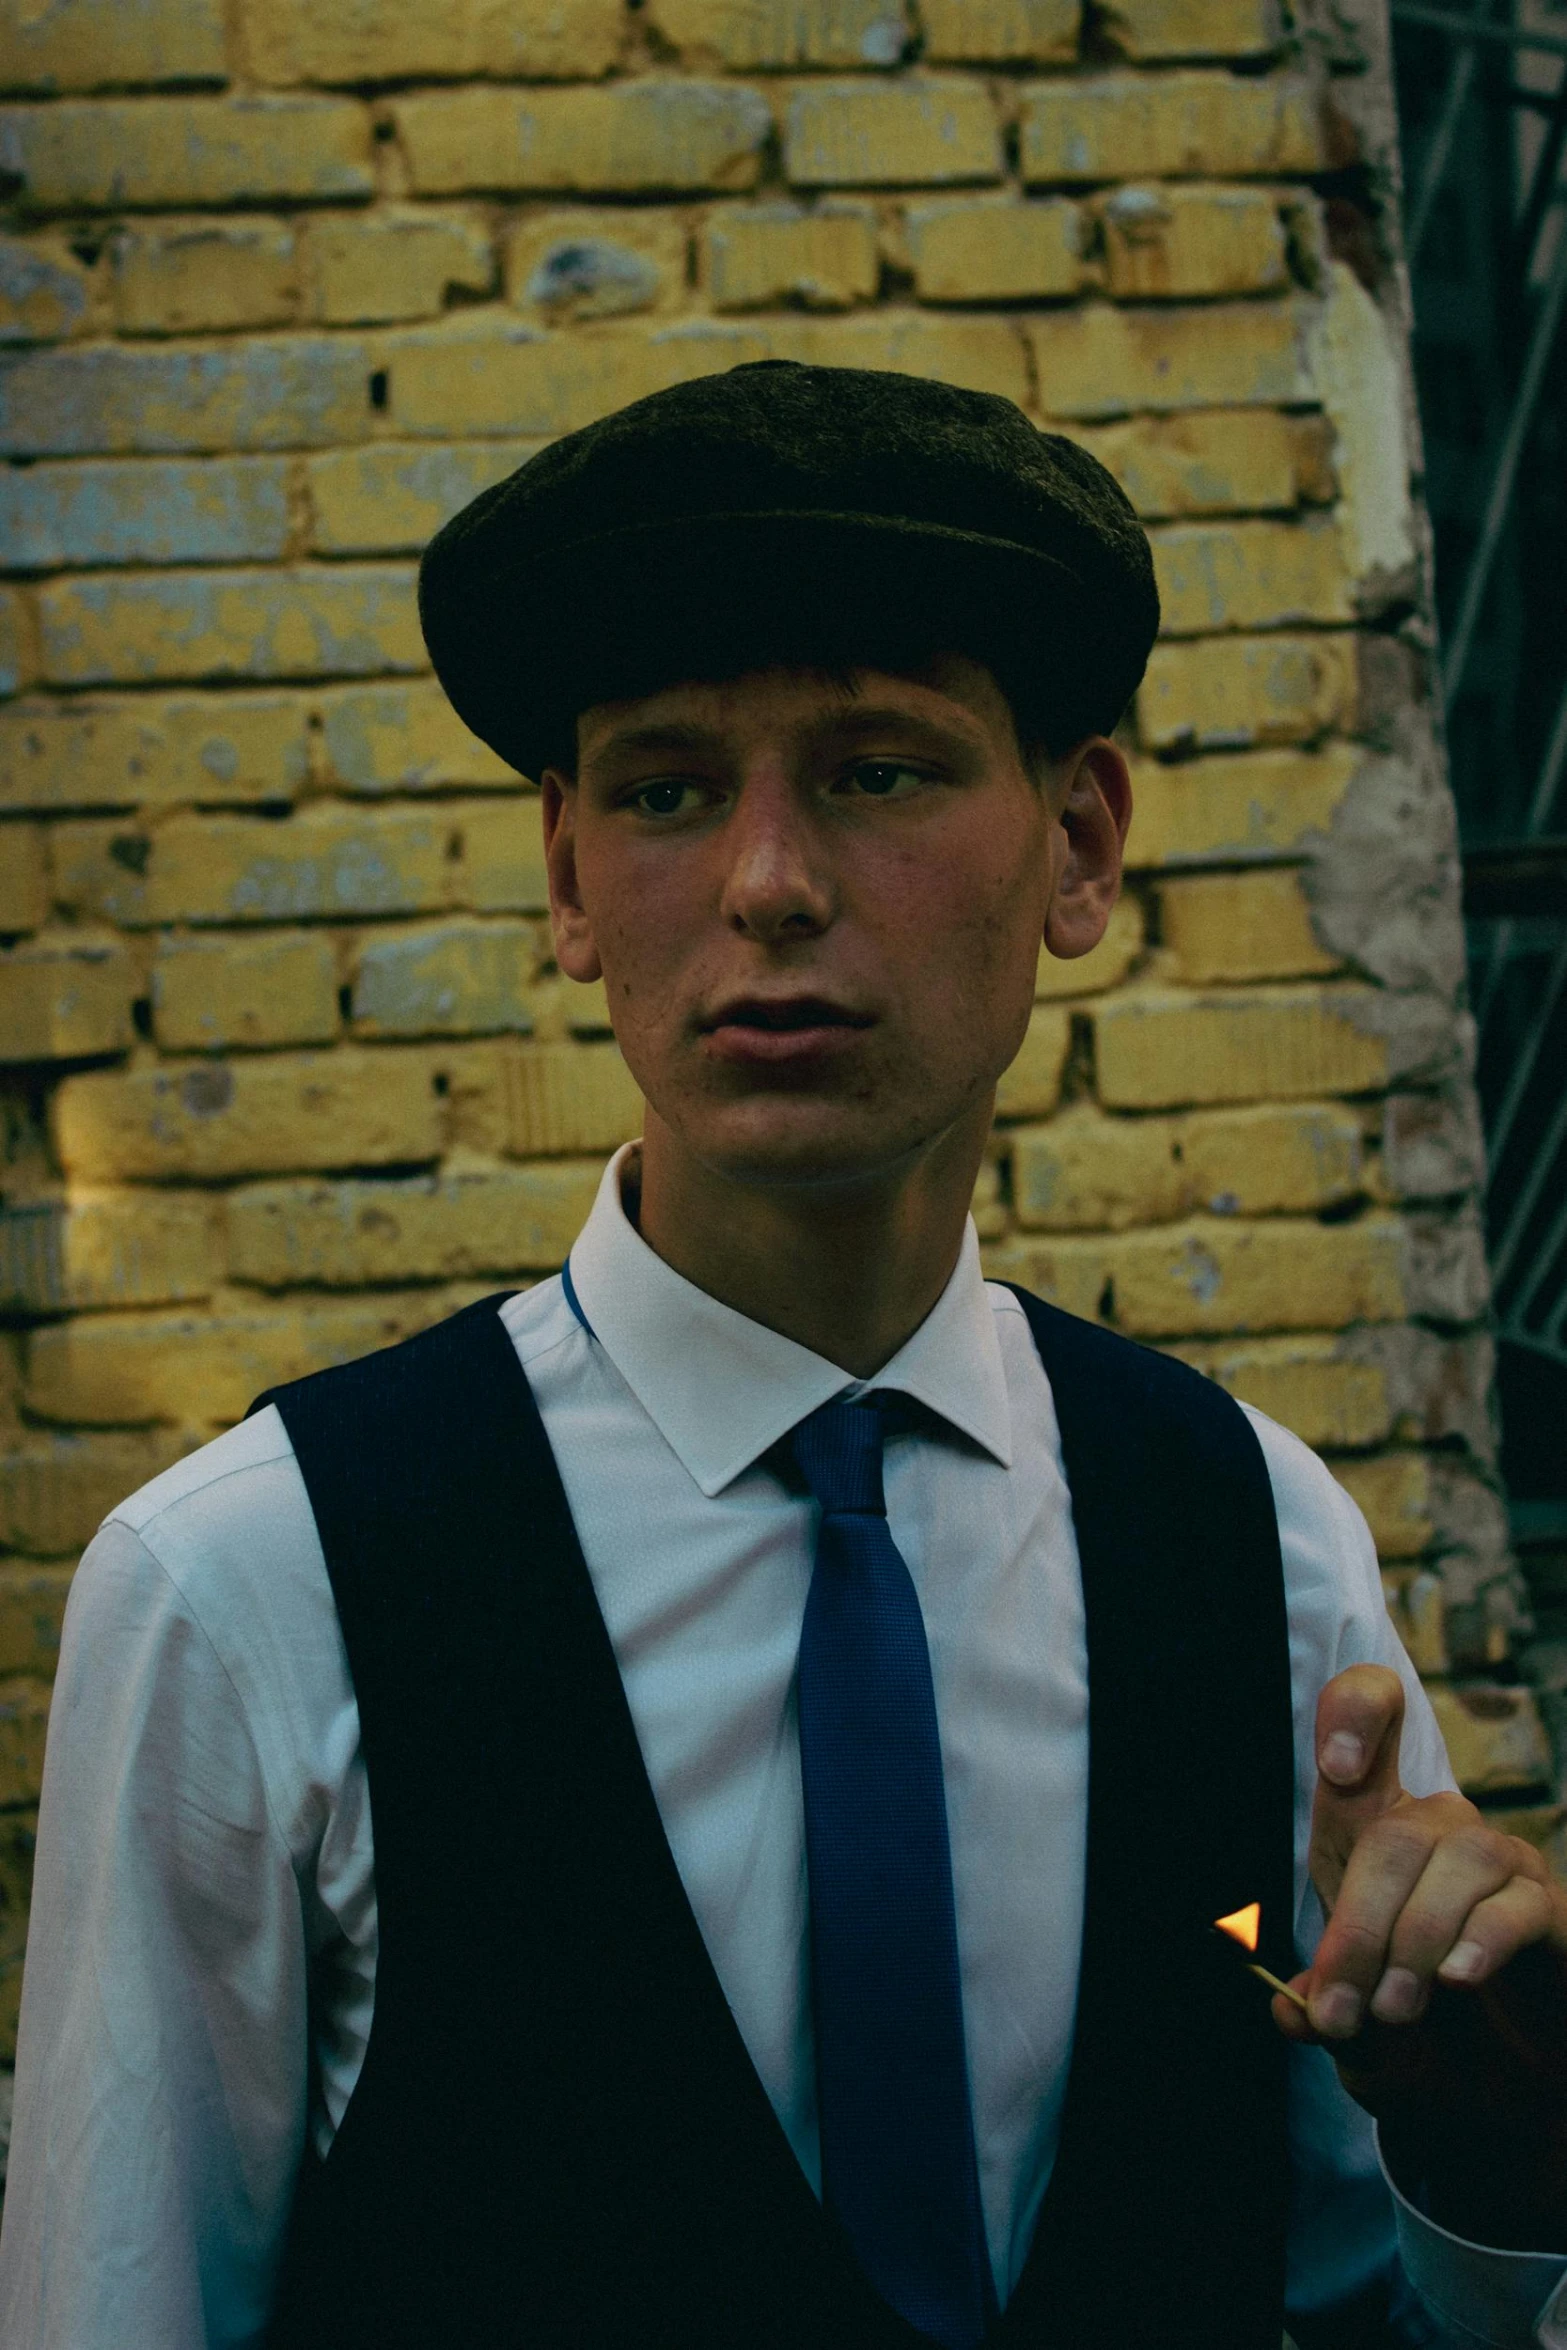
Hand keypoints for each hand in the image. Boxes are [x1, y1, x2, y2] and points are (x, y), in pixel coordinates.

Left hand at [1273, 1664, 1566, 2246]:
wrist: (1495, 2093)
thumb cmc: (1412, 2037)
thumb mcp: (1354, 2030)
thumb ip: (1324, 2010)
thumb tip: (1290, 2008)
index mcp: (1368, 1830)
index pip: (1370, 1718)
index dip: (1356, 1714)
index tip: (1337, 1766)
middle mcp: (1435, 1830)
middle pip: (1393, 1833)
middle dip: (1359, 1927)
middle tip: (1343, 2011)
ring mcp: (1499, 1865)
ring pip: (1460, 1857)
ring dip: (1418, 1938)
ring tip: (1396, 2010)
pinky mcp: (1549, 1910)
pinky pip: (1519, 1902)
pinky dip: (1482, 1939)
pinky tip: (1458, 1980)